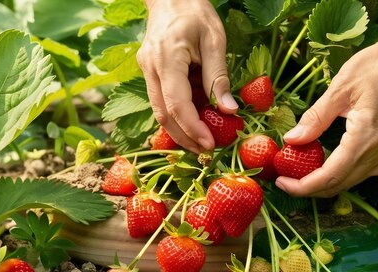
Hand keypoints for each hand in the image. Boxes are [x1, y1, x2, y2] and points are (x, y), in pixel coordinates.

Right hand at [137, 0, 238, 153]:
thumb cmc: (195, 12)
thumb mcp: (215, 40)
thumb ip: (219, 77)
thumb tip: (230, 111)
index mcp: (167, 59)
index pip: (176, 104)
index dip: (193, 128)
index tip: (211, 144)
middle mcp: (151, 69)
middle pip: (163, 115)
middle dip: (184, 138)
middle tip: (206, 153)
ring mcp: (147, 72)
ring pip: (159, 112)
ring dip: (180, 131)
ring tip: (202, 145)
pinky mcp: (151, 74)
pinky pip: (162, 102)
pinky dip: (178, 117)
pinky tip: (194, 125)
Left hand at [275, 34, 377, 197]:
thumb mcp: (340, 88)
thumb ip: (315, 118)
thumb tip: (292, 140)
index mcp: (364, 139)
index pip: (330, 176)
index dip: (303, 186)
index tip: (283, 183)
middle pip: (339, 185)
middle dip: (309, 189)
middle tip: (285, 182)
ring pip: (350, 181)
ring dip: (324, 184)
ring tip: (299, 175)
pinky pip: (361, 171)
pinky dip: (339, 174)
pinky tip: (323, 165)